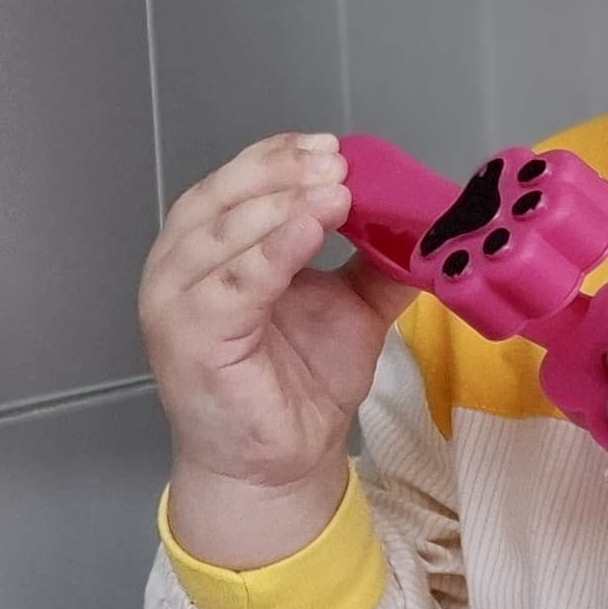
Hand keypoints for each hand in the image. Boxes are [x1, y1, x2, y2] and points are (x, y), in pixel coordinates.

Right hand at [143, 135, 413, 569]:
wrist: (280, 462)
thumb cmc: (298, 383)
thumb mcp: (352, 309)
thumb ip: (378, 265)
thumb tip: (430, 225)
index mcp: (213, 248)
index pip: (237, 184)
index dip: (280, 159)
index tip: (334, 146)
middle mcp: (182, 266)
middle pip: (222, 199)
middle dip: (280, 174)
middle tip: (336, 162)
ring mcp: (177, 302)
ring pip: (221, 236)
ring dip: (277, 206)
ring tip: (332, 190)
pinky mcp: (189, 339)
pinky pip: (230, 288)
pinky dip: (267, 254)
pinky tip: (305, 230)